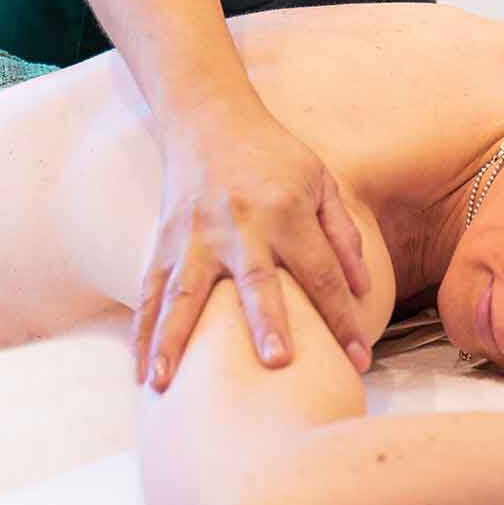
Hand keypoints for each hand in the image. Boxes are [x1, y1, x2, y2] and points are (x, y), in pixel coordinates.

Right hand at [132, 98, 371, 391]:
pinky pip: (150, 291)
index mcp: (286, 212)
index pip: (322, 273)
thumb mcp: (321, 182)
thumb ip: (344, 235)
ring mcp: (196, 236)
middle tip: (275, 363)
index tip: (360, 359)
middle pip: (256, 281)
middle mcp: (241, 226)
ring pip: (185, 295)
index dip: (343, 318)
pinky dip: (143, 332)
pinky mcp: (165, 241)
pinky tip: (140, 370)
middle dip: (266, 322)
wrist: (209, 118)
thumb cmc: (274, 156)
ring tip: (165, 386)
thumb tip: (363, 289)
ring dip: (175, 341)